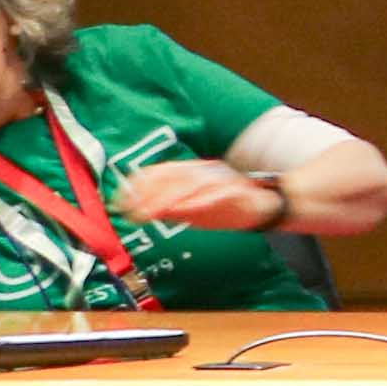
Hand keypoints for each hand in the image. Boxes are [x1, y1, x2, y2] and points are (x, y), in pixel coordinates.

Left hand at [113, 160, 285, 234]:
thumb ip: (168, 207)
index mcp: (192, 172)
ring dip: (167, 199)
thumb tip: (137, 210)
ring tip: (150, 213)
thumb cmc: (227, 207)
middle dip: (147, 195)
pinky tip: (183, 211)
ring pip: (190, 184)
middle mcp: (204, 171)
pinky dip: (198, 202)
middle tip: (130, 212)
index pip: (160, 172)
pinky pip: (215, 195)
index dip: (138, 185)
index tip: (119, 202)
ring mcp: (221, 180)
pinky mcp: (236, 192)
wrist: (267, 204)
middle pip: (171, 177)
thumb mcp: (192, 208)